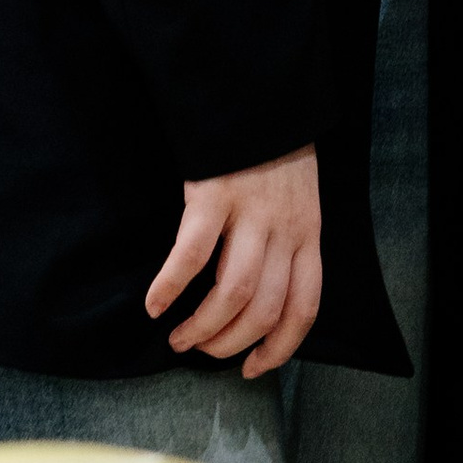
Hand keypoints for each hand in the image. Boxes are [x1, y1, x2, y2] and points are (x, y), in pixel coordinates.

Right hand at [147, 147, 320, 379]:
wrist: (258, 94)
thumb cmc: (273, 154)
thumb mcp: (298, 200)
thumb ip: (287, 244)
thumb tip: (259, 302)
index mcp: (308, 233)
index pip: (304, 307)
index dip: (280, 348)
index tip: (253, 368)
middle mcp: (285, 228)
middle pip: (264, 309)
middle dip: (230, 343)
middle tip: (201, 351)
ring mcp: (251, 212)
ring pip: (233, 293)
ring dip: (202, 326)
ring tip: (178, 338)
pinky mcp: (214, 195)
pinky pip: (192, 255)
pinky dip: (171, 287)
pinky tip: (154, 305)